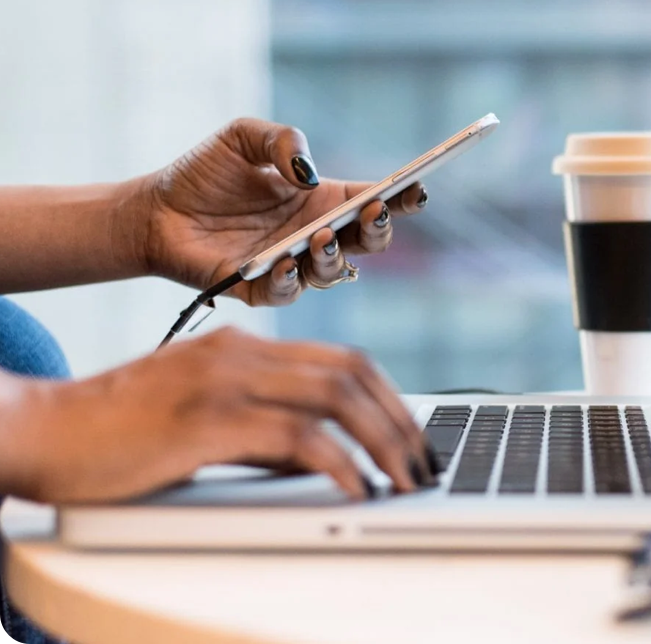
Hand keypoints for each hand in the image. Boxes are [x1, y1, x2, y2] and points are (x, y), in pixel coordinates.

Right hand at [0, 328, 440, 504]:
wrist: (42, 429)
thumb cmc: (118, 431)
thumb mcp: (204, 418)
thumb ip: (263, 429)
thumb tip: (323, 458)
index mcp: (245, 346)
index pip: (342, 359)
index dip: (389, 396)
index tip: (412, 435)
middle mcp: (242, 352)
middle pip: (352, 372)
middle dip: (400, 420)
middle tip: (423, 462)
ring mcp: (225, 380)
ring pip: (335, 396)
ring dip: (383, 441)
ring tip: (405, 480)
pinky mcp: (206, 420)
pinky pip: (296, 436)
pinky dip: (338, 463)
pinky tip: (356, 488)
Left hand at [136, 118, 427, 305]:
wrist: (153, 210)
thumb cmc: (203, 173)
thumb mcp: (243, 136)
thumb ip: (282, 140)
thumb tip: (308, 173)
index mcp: (321, 199)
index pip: (373, 200)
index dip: (400, 197)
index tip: (416, 188)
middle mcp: (313, 234)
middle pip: (367, 242)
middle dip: (379, 230)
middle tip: (374, 212)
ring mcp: (290, 264)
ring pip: (333, 272)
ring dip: (334, 256)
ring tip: (321, 236)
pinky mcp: (258, 289)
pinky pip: (286, 293)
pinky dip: (291, 280)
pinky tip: (284, 261)